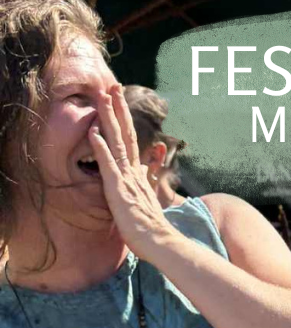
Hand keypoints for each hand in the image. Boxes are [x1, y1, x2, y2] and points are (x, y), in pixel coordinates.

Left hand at [89, 84, 173, 259]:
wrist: (160, 241)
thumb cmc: (151, 226)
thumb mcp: (149, 197)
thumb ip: (151, 176)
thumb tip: (157, 158)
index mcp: (137, 174)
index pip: (131, 140)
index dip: (124, 120)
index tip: (119, 101)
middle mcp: (132, 171)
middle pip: (125, 133)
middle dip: (118, 109)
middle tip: (113, 86)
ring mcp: (126, 178)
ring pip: (116, 142)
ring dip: (109, 119)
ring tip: (102, 98)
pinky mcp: (118, 189)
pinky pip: (108, 164)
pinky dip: (100, 147)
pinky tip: (94, 132)